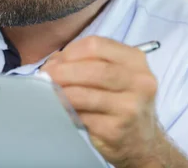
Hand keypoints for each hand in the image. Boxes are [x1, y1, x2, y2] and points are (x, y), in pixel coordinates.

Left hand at [41, 36, 163, 166]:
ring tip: (47, 92)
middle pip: (91, 69)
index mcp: (135, 60)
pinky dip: (66, 110)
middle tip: (45, 76)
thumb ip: (85, 63)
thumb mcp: (113, 75)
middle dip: (61, 71)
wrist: (142, 141)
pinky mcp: (117, 129)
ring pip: (84, 94)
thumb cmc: (120, 101)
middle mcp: (139, 81)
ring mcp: (130, 107)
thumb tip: (52, 65)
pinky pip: (82, 116)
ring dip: (60, 92)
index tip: (55, 62)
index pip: (96, 45)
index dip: (70, 52)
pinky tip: (59, 109)